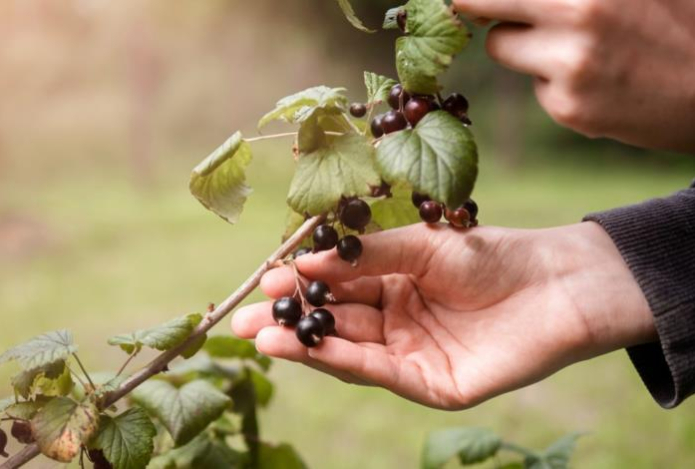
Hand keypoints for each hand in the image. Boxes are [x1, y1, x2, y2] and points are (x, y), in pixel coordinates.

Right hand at [232, 222, 655, 409]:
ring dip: (304, 345)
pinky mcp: (430, 383)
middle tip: (242, 320)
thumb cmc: (489, 255)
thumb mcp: (418, 246)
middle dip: (289, 322)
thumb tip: (303, 262)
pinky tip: (305, 347)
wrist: (553, 285)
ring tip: (260, 335)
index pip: (337, 289)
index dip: (301, 286)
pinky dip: (340, 359)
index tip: (265, 280)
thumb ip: (363, 257)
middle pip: (335, 324)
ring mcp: (412, 355)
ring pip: (348, 351)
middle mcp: (397, 322)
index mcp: (394, 285)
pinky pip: (378, 370)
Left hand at [453, 0, 694, 153]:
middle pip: (484, 1)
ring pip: (500, 46)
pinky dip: (552, 81)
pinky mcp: (568, 107)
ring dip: (521, 44)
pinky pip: (532, 84)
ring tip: (571, 45)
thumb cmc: (676, 24)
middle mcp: (580, 11)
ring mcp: (571, 63)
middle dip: (479, 4)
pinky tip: (595, 80)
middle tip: (469, 5)